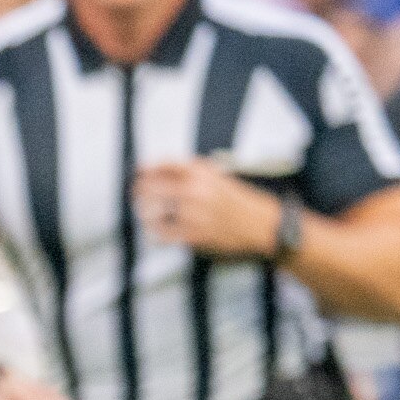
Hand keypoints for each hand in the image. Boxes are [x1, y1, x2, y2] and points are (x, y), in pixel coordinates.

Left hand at [135, 158, 282, 258]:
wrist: (262, 225)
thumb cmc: (240, 201)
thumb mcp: (220, 177)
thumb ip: (194, 172)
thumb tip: (163, 168)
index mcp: (202, 174)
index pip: (164, 164)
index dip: (147, 167)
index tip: (139, 171)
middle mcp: (195, 191)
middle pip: (152, 186)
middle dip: (140, 189)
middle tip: (136, 192)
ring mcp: (192, 214)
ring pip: (152, 211)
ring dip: (144, 211)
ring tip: (143, 211)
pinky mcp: (192, 235)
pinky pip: (161, 233)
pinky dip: (154, 231)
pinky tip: (153, 229)